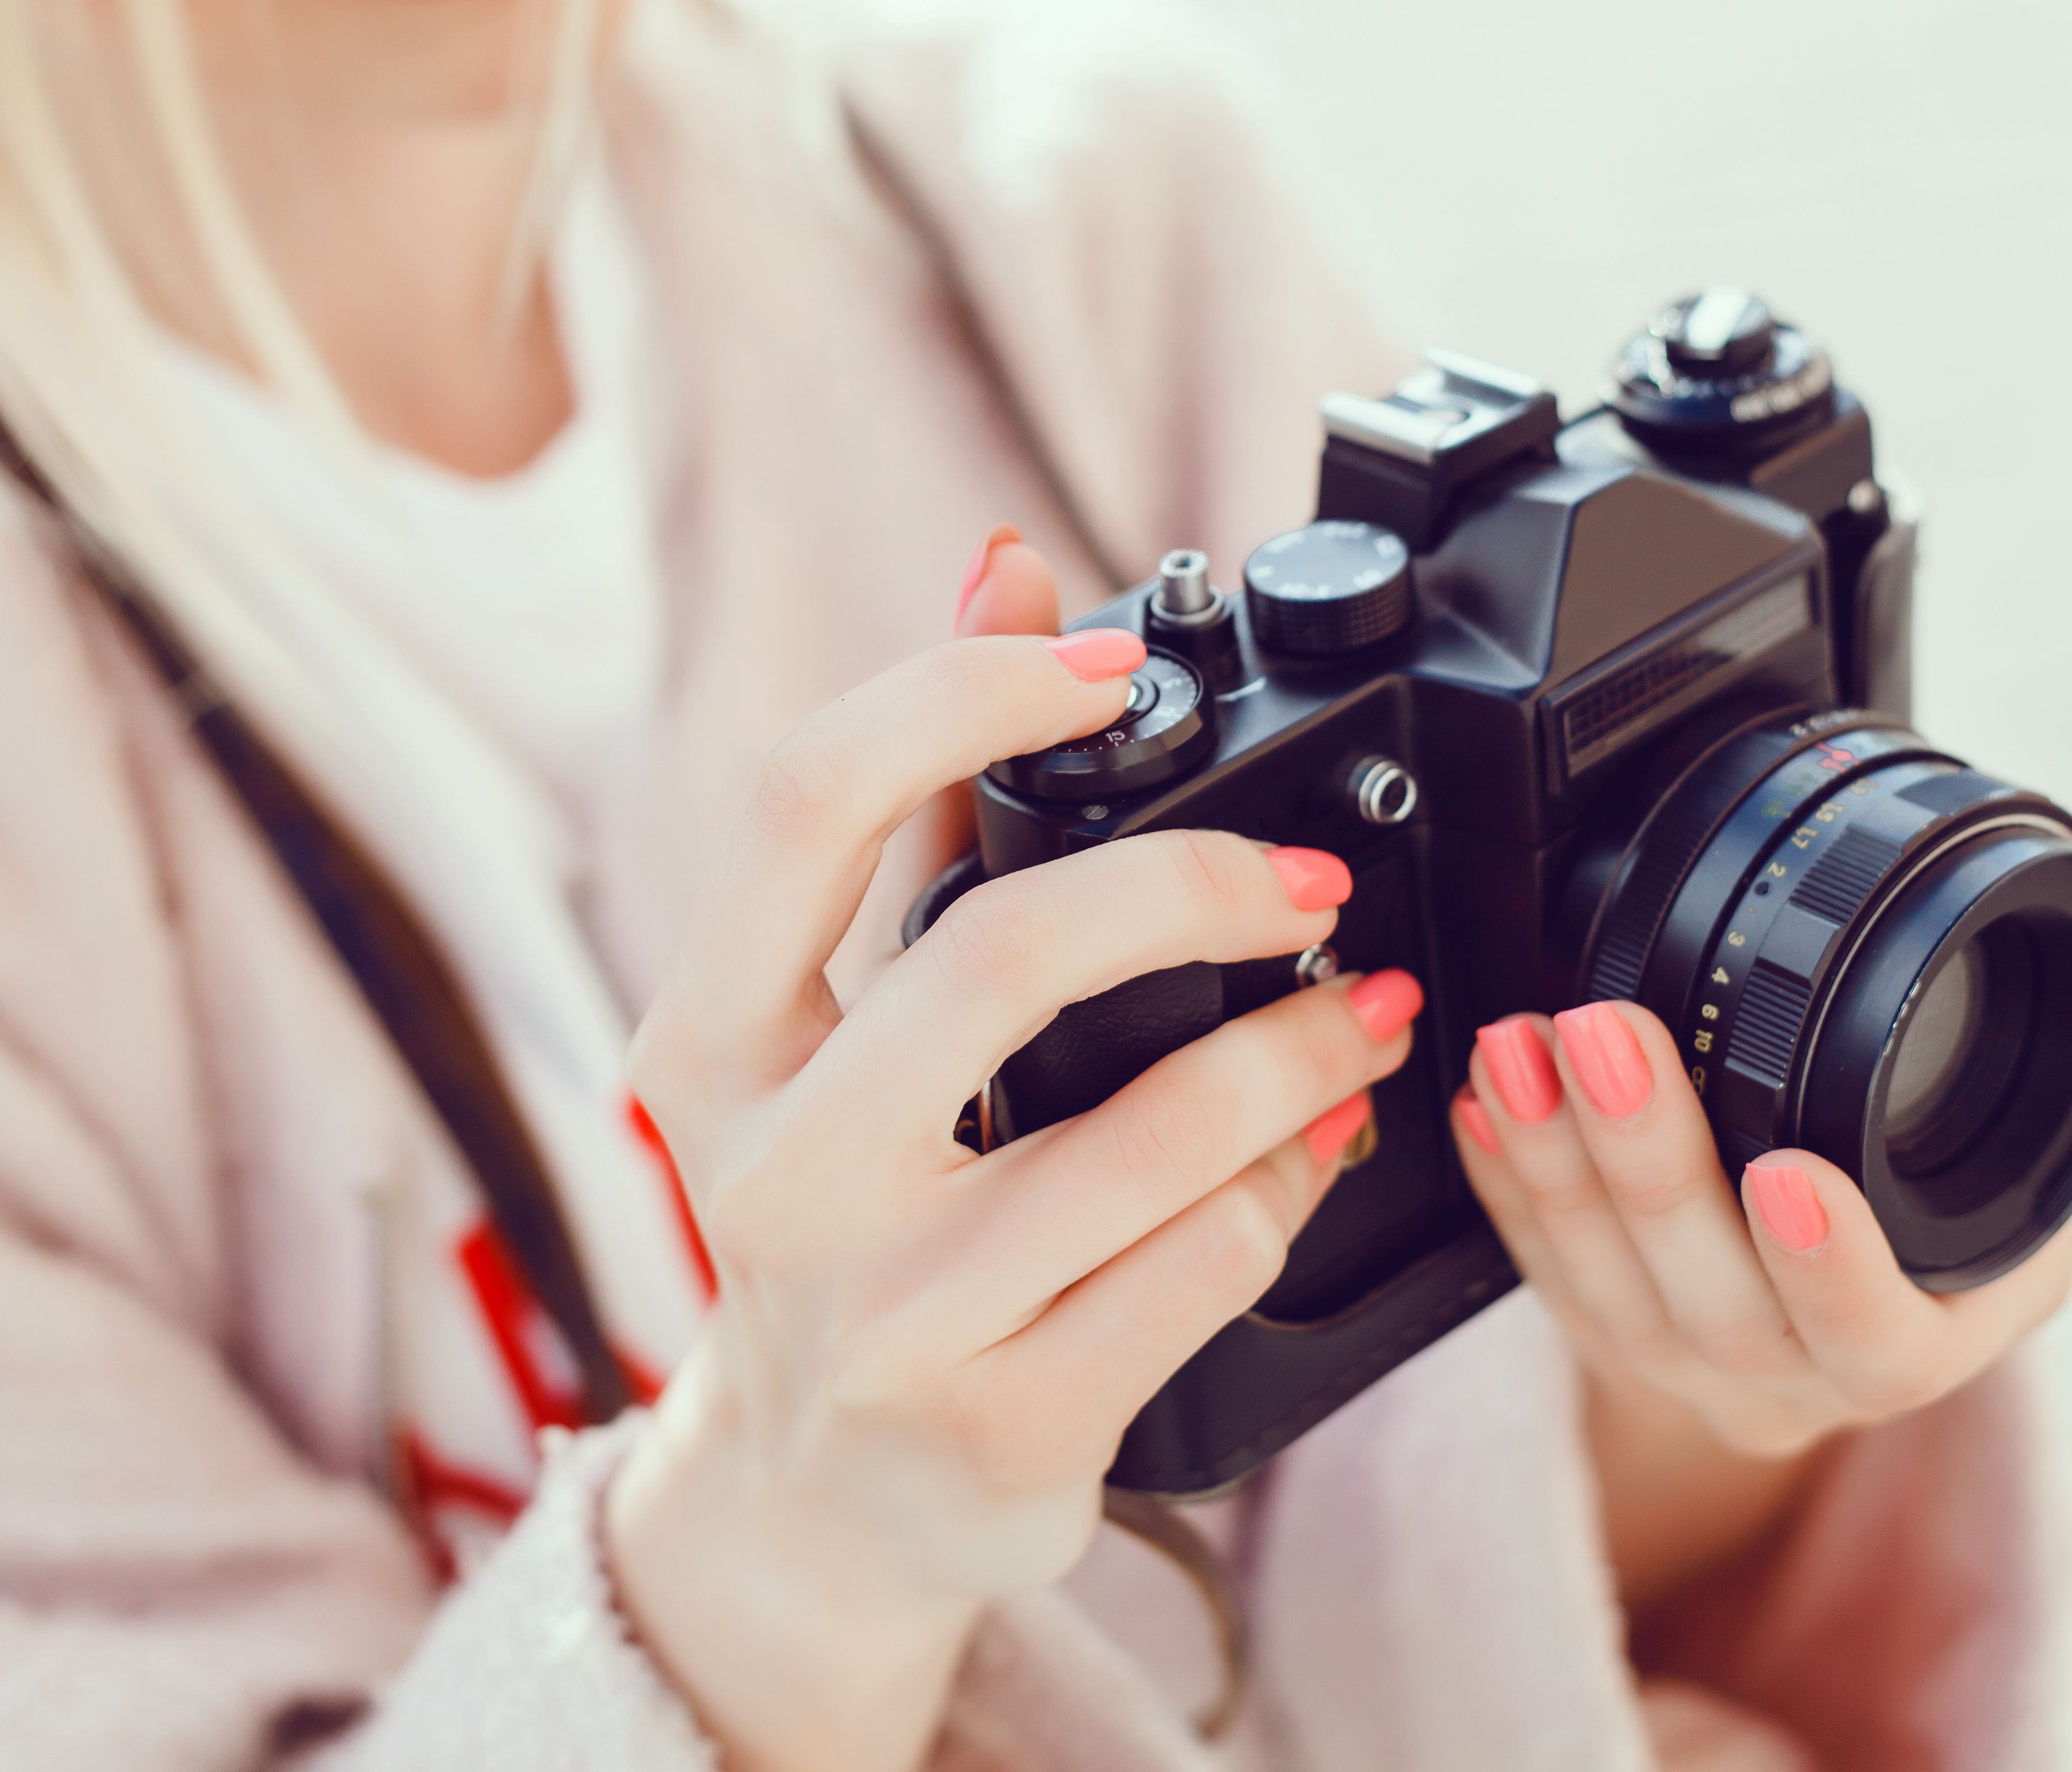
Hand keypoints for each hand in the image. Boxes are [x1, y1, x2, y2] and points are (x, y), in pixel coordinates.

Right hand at [606, 585, 1416, 1771]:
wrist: (810, 1509)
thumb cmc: (835, 1219)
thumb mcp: (824, 1023)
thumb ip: (913, 804)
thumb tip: (997, 563)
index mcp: (708, 1043)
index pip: (813, 800)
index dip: (969, 691)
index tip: (1106, 660)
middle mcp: (774, 1176)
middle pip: (1003, 956)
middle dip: (1199, 887)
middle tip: (1304, 884)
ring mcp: (888, 1315)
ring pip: (1148, 1133)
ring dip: (1297, 1051)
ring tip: (1363, 1012)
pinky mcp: (1004, 1422)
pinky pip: (1205, 1260)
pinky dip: (1293, 1179)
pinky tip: (1320, 1141)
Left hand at [1450, 830, 2071, 1598]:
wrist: (1848, 1262)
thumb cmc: (1949, 1153)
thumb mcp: (2046, 1075)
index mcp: (1938, 1324)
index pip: (1883, 1333)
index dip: (1836, 1268)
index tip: (1792, 1175)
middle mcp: (1808, 1371)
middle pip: (1712, 1300)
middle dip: (1647, 1163)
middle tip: (1603, 1031)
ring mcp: (1695, 1366)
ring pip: (1605, 1288)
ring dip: (1555, 1161)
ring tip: (1519, 1038)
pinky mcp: (1605, 1336)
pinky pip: (1539, 1274)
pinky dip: (1506, 1187)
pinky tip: (1485, 1098)